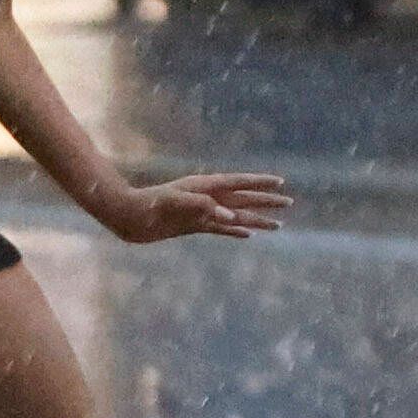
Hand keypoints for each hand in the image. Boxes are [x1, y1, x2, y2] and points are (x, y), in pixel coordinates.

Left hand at [104, 168, 292, 246]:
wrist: (128, 217)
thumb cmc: (148, 206)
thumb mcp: (174, 203)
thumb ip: (202, 206)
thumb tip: (230, 217)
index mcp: (204, 187)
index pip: (238, 183)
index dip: (259, 184)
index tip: (280, 183)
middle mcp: (207, 198)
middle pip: (243, 199)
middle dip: (265, 201)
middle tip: (289, 203)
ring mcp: (201, 213)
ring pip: (236, 216)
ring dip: (257, 219)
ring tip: (278, 225)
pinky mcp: (194, 226)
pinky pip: (221, 229)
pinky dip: (236, 231)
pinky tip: (248, 234)